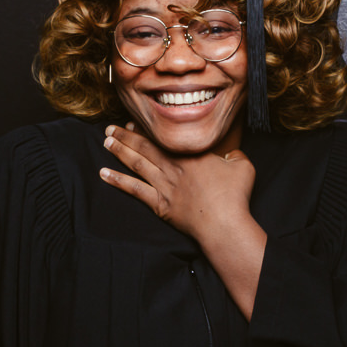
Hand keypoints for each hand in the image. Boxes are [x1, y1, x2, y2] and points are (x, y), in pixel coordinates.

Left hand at [99, 123, 255, 243]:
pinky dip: (118, 181)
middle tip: (110, 128)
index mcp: (191, 155)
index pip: (162, 137)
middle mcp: (173, 167)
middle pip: (144, 147)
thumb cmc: (235, 196)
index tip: (132, 122)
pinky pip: (134, 190)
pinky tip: (104, 174)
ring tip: (106, 142)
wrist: (224, 224)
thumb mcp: (243, 166)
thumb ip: (234, 155)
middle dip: (125, 136)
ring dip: (120, 151)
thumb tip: (231, 153)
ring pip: (136, 164)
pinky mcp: (160, 205)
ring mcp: (164, 186)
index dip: (145, 129)